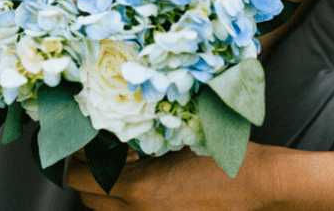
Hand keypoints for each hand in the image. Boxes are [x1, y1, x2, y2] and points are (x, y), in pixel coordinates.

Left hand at [66, 143, 288, 210]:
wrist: (258, 185)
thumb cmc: (222, 158)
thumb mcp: (172, 139)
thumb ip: (134, 140)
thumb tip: (105, 132)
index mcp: (140, 189)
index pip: (81, 179)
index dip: (75, 158)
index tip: (82, 141)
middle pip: (89, 198)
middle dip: (86, 173)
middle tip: (97, 152)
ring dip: (105, 189)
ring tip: (121, 167)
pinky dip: (126, 201)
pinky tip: (142, 182)